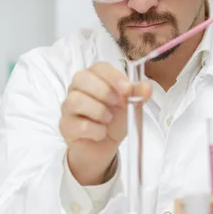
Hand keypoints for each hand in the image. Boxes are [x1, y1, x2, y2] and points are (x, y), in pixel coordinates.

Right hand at [60, 62, 151, 185]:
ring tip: (108, 119)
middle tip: (118, 103)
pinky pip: (77, 124)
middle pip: (81, 78)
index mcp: (94, 78)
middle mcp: (77, 88)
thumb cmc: (115, 120)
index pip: (98, 67)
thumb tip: (147, 87)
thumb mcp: (131, 106)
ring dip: (98, 110)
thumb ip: (138, 94)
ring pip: (76, 100)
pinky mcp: (65, 126)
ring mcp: (68, 107)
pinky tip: (101, 132)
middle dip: (103, 91)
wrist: (104, 146)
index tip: (127, 89)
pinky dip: (94, 130)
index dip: (113, 76)